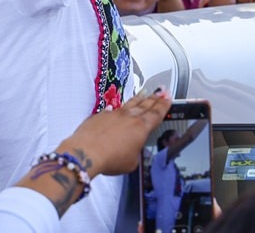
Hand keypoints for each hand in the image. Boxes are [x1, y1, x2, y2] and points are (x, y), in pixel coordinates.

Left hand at [56, 90, 171, 176]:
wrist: (87, 152)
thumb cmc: (110, 158)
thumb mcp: (131, 162)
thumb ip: (135, 153)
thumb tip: (131, 151)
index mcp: (141, 128)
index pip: (156, 114)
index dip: (163, 106)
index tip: (167, 98)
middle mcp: (129, 117)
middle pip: (145, 105)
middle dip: (154, 98)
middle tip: (161, 91)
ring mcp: (114, 114)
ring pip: (130, 104)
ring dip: (138, 98)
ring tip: (144, 92)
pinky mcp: (100, 116)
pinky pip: (111, 109)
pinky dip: (117, 108)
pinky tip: (116, 107)